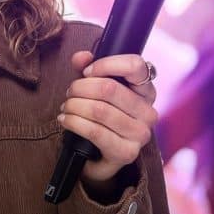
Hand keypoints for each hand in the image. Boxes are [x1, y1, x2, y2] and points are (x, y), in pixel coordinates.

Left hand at [58, 51, 158, 184]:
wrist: (99, 156)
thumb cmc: (99, 117)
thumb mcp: (93, 89)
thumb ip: (87, 69)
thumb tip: (81, 56)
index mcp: (146, 91)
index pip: (135, 66)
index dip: (106, 64)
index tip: (87, 72)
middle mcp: (148, 112)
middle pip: (109, 88)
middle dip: (80, 88)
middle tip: (69, 93)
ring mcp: (140, 134)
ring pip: (99, 110)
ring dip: (74, 106)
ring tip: (66, 107)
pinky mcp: (127, 152)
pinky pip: (94, 132)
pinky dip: (73, 122)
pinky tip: (65, 120)